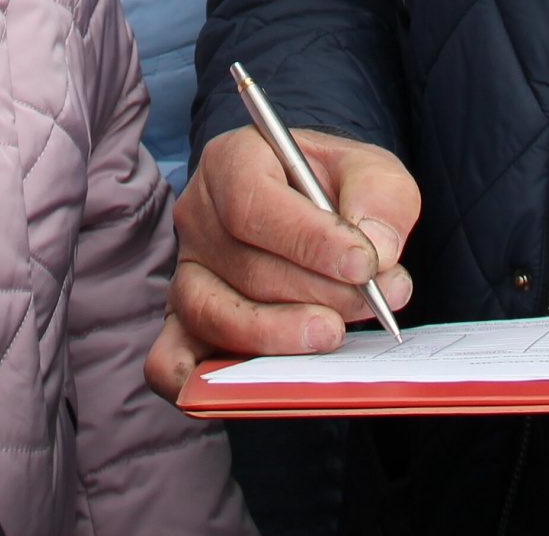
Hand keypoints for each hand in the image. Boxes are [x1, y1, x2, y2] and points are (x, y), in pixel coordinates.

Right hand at [146, 123, 419, 400]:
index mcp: (233, 161)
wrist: (319, 210)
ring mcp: (186, 272)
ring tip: (333, 334)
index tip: (363, 265)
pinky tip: (241, 385)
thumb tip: (377, 253)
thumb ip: (380, 199)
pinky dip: (192, 379)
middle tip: (370, 303)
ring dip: (277, 332)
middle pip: (243, 264)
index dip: (308, 240)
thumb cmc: (340, 189)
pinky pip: (167, 358)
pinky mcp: (184, 323)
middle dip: (315, 291)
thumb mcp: (372, 171)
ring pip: (212, 312)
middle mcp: (198, 215)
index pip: (253, 204)